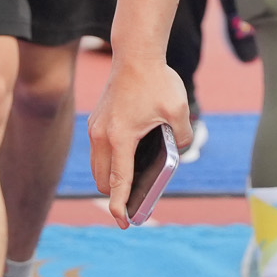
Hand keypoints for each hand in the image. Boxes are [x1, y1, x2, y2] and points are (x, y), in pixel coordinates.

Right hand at [90, 56, 193, 226]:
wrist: (135, 54)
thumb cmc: (157, 81)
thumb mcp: (179, 111)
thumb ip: (181, 137)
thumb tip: (177, 149)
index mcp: (120, 138)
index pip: (118, 181)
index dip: (119, 205)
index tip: (123, 222)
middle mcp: (101, 135)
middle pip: (103, 179)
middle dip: (116, 194)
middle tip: (135, 203)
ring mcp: (95, 127)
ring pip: (98, 166)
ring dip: (111, 177)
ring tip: (131, 185)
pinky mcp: (96, 120)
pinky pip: (99, 151)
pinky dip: (109, 161)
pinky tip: (127, 161)